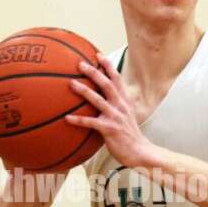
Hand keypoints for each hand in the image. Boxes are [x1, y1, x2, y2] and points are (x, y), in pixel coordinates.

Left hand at [66, 54, 156, 168]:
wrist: (140, 152)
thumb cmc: (130, 136)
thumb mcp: (127, 116)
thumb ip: (117, 106)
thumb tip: (103, 99)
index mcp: (125, 101)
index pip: (117, 79)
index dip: (108, 66)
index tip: (98, 54)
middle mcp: (121, 106)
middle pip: (107, 84)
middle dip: (94, 72)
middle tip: (80, 64)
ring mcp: (115, 117)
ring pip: (98, 100)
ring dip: (84, 91)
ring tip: (71, 84)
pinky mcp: (109, 129)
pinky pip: (91, 123)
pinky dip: (78, 120)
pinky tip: (67, 118)